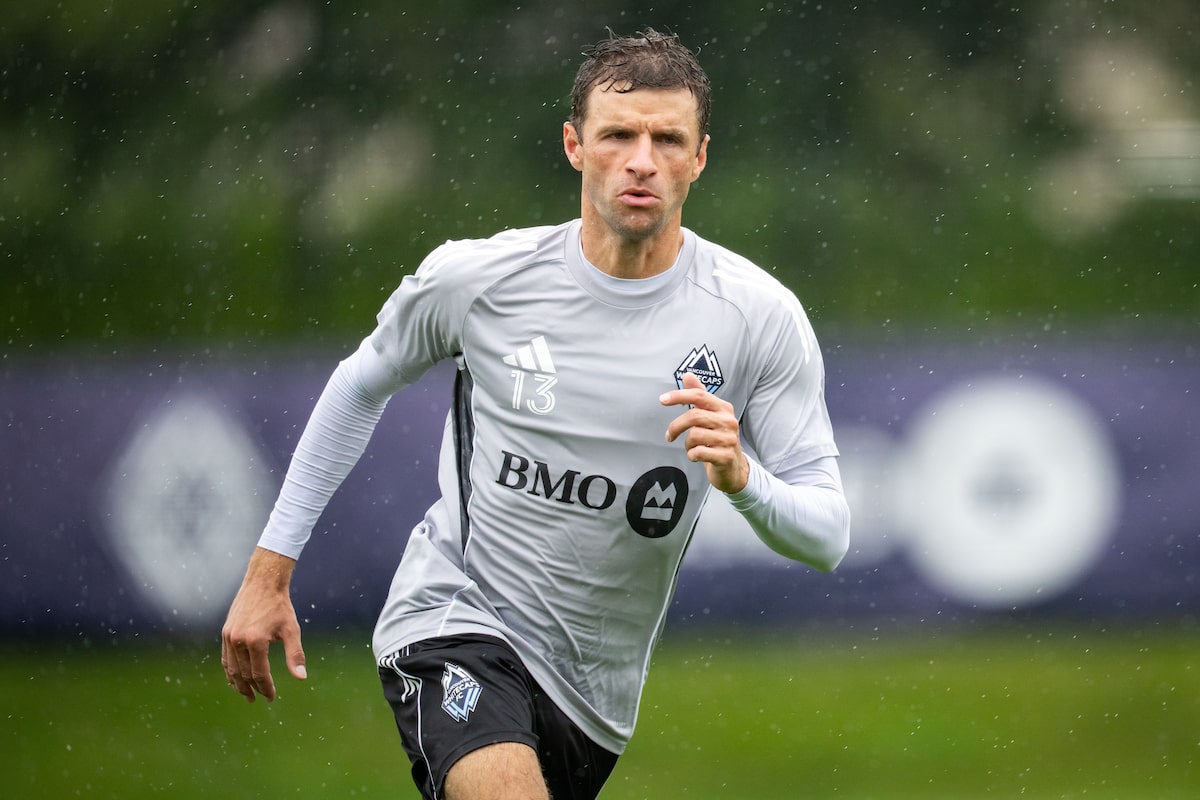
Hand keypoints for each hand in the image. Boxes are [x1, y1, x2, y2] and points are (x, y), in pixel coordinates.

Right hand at [221, 547, 306, 701]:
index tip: (271, 697)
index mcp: (255, 641)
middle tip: (259, 699)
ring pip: (232, 668)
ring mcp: (229, 637)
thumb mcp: (292, 630)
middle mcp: (238, 641)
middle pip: (244, 674)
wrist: (263, 583)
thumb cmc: (280, 607)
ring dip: (238, 684)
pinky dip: (230, 671)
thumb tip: (301, 678)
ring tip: (246, 694)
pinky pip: (225, 658)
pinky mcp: (225, 632)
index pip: (259, 674)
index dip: (266, 688)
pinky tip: (234, 679)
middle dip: (252, 689)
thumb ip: (295, 655)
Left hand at [660, 371, 749, 493]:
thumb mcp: (710, 415)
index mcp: (723, 408)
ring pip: (694, 435)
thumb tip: (687, 375)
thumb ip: (699, 395)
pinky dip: (692, 455)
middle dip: (676, 426)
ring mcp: (729, 439)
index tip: (662, 400)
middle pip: (694, 416)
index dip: (679, 395)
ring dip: (687, 444)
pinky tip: (697, 456)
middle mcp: (729, 421)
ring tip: (693, 447)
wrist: (733, 467)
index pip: (699, 395)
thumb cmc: (716, 438)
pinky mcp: (726, 456)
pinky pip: (698, 453)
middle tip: (669, 436)